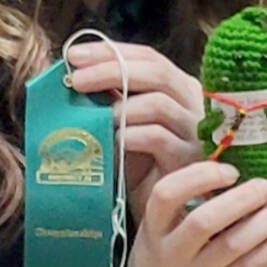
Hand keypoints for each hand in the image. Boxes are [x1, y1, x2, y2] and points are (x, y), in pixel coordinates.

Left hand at [65, 42, 203, 219]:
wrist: (164, 214)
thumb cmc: (142, 166)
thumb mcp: (124, 125)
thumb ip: (110, 99)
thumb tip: (73, 74)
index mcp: (178, 87)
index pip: (147, 56)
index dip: (110, 52)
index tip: (73, 55)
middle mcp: (192, 101)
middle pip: (155, 72)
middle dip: (110, 70)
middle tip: (75, 80)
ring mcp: (194, 129)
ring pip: (157, 103)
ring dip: (119, 107)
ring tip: (93, 118)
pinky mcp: (189, 158)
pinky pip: (157, 137)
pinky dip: (128, 136)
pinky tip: (111, 143)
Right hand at [131, 161, 266, 266]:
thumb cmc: (174, 252)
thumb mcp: (166, 228)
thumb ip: (188, 199)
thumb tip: (231, 158)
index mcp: (154, 229)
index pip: (166, 195)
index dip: (199, 176)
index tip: (230, 170)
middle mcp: (168, 254)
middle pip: (203, 221)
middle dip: (241, 199)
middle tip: (265, 186)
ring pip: (231, 245)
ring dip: (264, 222)